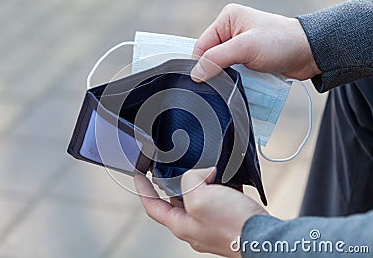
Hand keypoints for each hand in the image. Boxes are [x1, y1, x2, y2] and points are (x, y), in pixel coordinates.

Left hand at [134, 168, 267, 257]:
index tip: (139, 175)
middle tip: (175, 166)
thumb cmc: (233, 225)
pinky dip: (218, 185)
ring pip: (198, 197)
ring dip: (199, 181)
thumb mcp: (200, 198)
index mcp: (181, 224)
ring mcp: (212, 223)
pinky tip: (224, 177)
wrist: (265, 237)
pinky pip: (217, 197)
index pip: (152, 206)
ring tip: (203, 169)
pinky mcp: (228, 217)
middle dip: (174, 182)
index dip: (143, 189)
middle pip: (175, 200)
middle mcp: (195, 225)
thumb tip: (199, 173)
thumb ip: (189, 181)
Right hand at [191, 4, 320, 81]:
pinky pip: (234, 73)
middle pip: (211, 58)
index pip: (202, 45)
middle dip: (215, 71)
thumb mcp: (245, 47)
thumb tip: (196, 72)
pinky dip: (236, 80)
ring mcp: (240, 46)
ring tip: (235, 82)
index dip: (200, 64)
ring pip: (222, 68)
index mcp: (228, 19)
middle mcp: (232, 31)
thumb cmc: (282, 42)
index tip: (201, 80)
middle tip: (221, 83)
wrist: (309, 53)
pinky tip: (242, 84)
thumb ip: (217, 58)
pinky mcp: (248, 59)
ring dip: (227, 78)